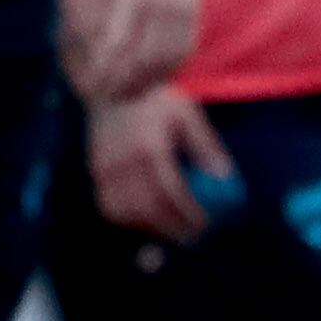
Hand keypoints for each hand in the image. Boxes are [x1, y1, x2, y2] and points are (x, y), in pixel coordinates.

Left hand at [56, 0, 198, 105]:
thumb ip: (93, 16)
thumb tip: (86, 58)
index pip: (115, 45)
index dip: (103, 71)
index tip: (91, 86)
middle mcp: (159, 3)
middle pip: (141, 60)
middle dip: (122, 83)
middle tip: (106, 97)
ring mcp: (181, 8)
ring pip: (165, 62)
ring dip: (145, 82)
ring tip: (127, 93)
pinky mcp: (195, 12)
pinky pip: (183, 53)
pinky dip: (167, 70)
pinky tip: (152, 77)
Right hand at [88, 88, 233, 241]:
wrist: (111, 84)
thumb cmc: (154, 99)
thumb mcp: (187, 115)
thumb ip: (205, 147)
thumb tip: (224, 178)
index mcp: (149, 148)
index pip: (170, 193)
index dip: (188, 214)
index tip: (205, 224)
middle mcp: (124, 163)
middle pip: (148, 210)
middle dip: (171, 228)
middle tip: (192, 236)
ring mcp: (105, 169)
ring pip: (125, 213)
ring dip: (149, 227)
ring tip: (170, 229)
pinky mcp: (96, 171)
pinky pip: (109, 207)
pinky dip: (129, 218)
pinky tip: (146, 218)